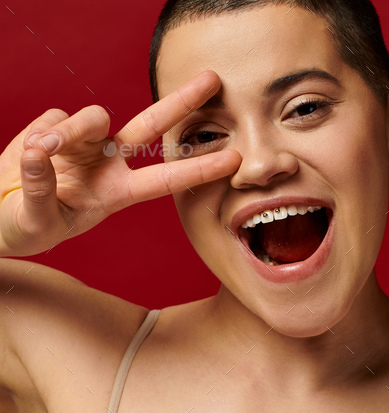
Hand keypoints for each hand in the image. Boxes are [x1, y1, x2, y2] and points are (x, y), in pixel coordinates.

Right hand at [0, 70, 240, 256]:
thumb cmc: (25, 227)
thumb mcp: (36, 220)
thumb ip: (40, 188)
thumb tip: (38, 153)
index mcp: (115, 194)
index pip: (164, 180)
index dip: (199, 169)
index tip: (234, 160)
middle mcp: (106, 164)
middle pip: (151, 126)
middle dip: (181, 102)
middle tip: (213, 80)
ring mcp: (83, 143)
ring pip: (93, 117)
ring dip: (70, 131)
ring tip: (40, 152)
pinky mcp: (55, 127)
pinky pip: (54, 119)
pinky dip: (39, 135)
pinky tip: (28, 155)